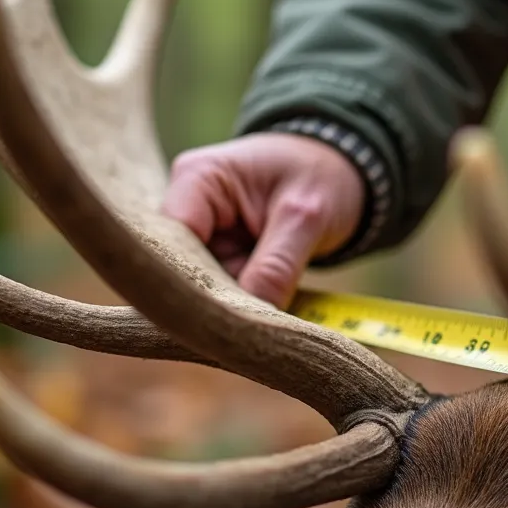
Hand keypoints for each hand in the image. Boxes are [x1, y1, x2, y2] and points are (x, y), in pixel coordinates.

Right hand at [163, 133, 365, 308]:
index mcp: (197, 178)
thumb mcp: (308, 216)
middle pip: (181, 270)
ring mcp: (199, 236)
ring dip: (232, 307)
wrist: (337, 173)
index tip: (223, 322)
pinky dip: (242, 306)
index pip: (171, 244)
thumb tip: (250, 323)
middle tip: (247, 334)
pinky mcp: (215, 258)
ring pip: (202, 289)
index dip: (190, 286)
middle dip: (214, 302)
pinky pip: (221, 293)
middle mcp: (186, 207)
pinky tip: (260, 319)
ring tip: (262, 324)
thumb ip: (277, 266)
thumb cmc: (320, 177)